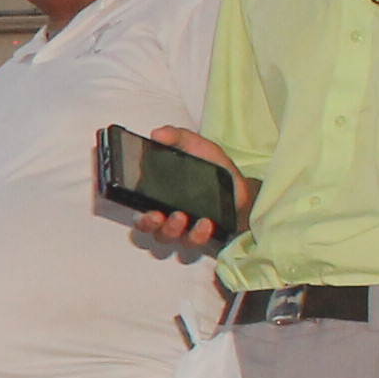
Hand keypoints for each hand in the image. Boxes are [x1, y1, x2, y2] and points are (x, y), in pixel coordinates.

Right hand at [132, 126, 248, 250]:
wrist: (242, 186)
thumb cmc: (215, 169)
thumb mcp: (197, 147)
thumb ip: (178, 137)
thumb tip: (157, 134)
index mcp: (160, 196)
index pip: (139, 208)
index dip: (135, 210)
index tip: (139, 205)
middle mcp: (168, 217)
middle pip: (149, 229)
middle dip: (149, 224)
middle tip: (156, 215)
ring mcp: (185, 229)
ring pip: (168, 239)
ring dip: (172, 231)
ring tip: (182, 217)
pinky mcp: (204, 237)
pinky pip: (194, 244)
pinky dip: (197, 235)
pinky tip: (205, 224)